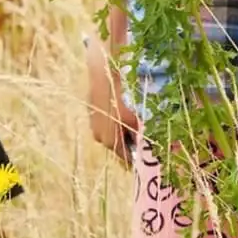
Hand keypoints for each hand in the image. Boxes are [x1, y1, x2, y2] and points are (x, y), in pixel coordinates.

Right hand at [84, 34, 138, 164]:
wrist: (102, 80)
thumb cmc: (121, 100)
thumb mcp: (134, 119)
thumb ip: (139, 134)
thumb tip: (146, 144)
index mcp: (111, 142)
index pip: (125, 156)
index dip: (135, 156)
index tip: (144, 156)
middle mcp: (100, 139)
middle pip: (117, 146)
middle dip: (128, 142)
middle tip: (141, 137)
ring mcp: (94, 127)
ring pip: (110, 135)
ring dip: (120, 132)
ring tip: (131, 124)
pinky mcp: (91, 116)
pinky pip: (104, 125)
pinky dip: (113, 124)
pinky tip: (120, 114)